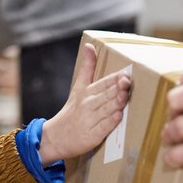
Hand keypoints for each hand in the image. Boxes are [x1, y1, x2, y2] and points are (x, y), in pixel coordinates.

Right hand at [40, 42, 131, 164]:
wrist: (56, 137)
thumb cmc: (72, 110)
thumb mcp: (78, 87)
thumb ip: (87, 67)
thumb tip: (90, 45)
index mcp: (86, 92)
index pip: (102, 83)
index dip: (114, 79)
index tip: (124, 74)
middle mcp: (87, 105)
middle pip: (105, 95)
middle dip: (117, 89)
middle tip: (127, 82)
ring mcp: (89, 121)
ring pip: (105, 110)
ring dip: (116, 102)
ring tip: (125, 95)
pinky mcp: (91, 136)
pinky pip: (102, 128)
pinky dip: (110, 122)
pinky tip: (118, 116)